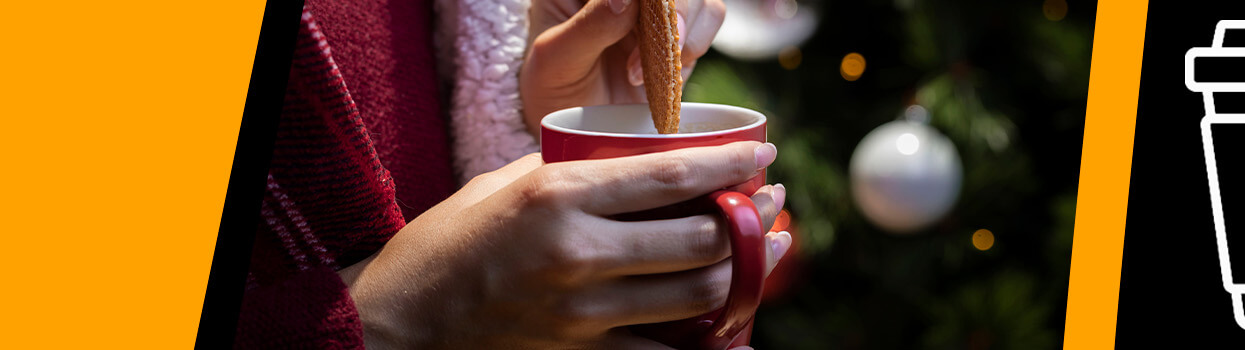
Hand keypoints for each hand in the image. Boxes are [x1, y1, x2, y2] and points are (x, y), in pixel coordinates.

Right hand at [338, 141, 788, 348]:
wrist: (401, 322)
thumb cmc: (447, 244)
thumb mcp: (503, 186)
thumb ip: (570, 173)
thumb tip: (634, 160)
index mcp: (558, 198)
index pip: (670, 175)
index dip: (729, 163)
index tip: (763, 154)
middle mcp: (577, 255)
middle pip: (699, 238)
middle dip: (751, 219)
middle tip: (770, 203)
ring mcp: (581, 314)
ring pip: (696, 295)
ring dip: (745, 272)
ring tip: (764, 251)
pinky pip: (664, 348)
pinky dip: (703, 330)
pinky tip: (722, 309)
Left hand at [521, 0, 726, 135]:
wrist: (571, 131)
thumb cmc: (551, 90)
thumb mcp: (555, 60)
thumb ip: (589, 26)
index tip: (635, 14)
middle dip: (672, 12)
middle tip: (655, 49)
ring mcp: (655, 12)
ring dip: (683, 32)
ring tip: (644, 71)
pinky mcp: (678, 36)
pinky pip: (709, 20)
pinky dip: (694, 46)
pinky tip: (661, 73)